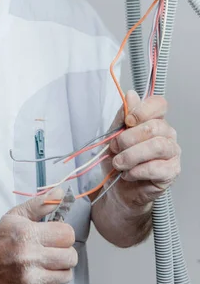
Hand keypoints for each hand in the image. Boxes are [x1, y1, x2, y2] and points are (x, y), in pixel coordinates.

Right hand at [0, 187, 77, 283]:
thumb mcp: (16, 216)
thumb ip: (41, 204)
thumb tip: (60, 193)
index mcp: (29, 234)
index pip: (67, 235)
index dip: (64, 234)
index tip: (56, 236)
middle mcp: (30, 258)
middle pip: (71, 257)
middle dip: (65, 252)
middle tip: (53, 250)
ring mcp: (30, 279)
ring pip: (66, 275)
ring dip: (59, 269)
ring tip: (47, 263)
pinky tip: (39, 275)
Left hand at [106, 90, 180, 208]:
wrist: (119, 188)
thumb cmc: (119, 160)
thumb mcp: (113, 135)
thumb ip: (122, 116)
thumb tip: (131, 95)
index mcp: (154, 120)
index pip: (159, 104)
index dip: (143, 110)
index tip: (127, 122)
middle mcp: (167, 134)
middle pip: (154, 127)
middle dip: (128, 139)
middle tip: (115, 148)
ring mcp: (172, 153)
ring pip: (157, 146)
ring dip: (131, 155)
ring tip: (119, 163)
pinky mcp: (172, 172)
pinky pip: (156, 168)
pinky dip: (137, 171)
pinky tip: (128, 174)